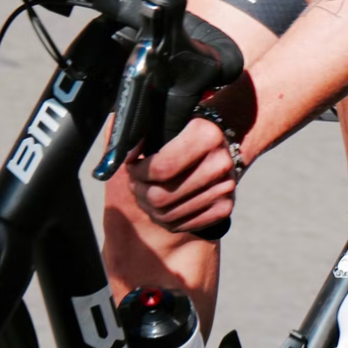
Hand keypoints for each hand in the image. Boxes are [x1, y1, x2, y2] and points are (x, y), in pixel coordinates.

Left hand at [126, 117, 239, 232]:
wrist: (217, 147)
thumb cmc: (182, 134)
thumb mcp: (161, 122)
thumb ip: (136, 131)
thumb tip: (121, 153)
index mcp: (207, 135)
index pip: (161, 168)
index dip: (137, 171)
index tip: (131, 166)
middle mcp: (221, 163)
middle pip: (160, 196)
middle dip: (140, 192)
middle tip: (136, 183)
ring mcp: (225, 188)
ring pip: (167, 215)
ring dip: (149, 207)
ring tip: (147, 193)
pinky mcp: (225, 208)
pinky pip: (181, 225)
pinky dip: (166, 219)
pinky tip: (163, 204)